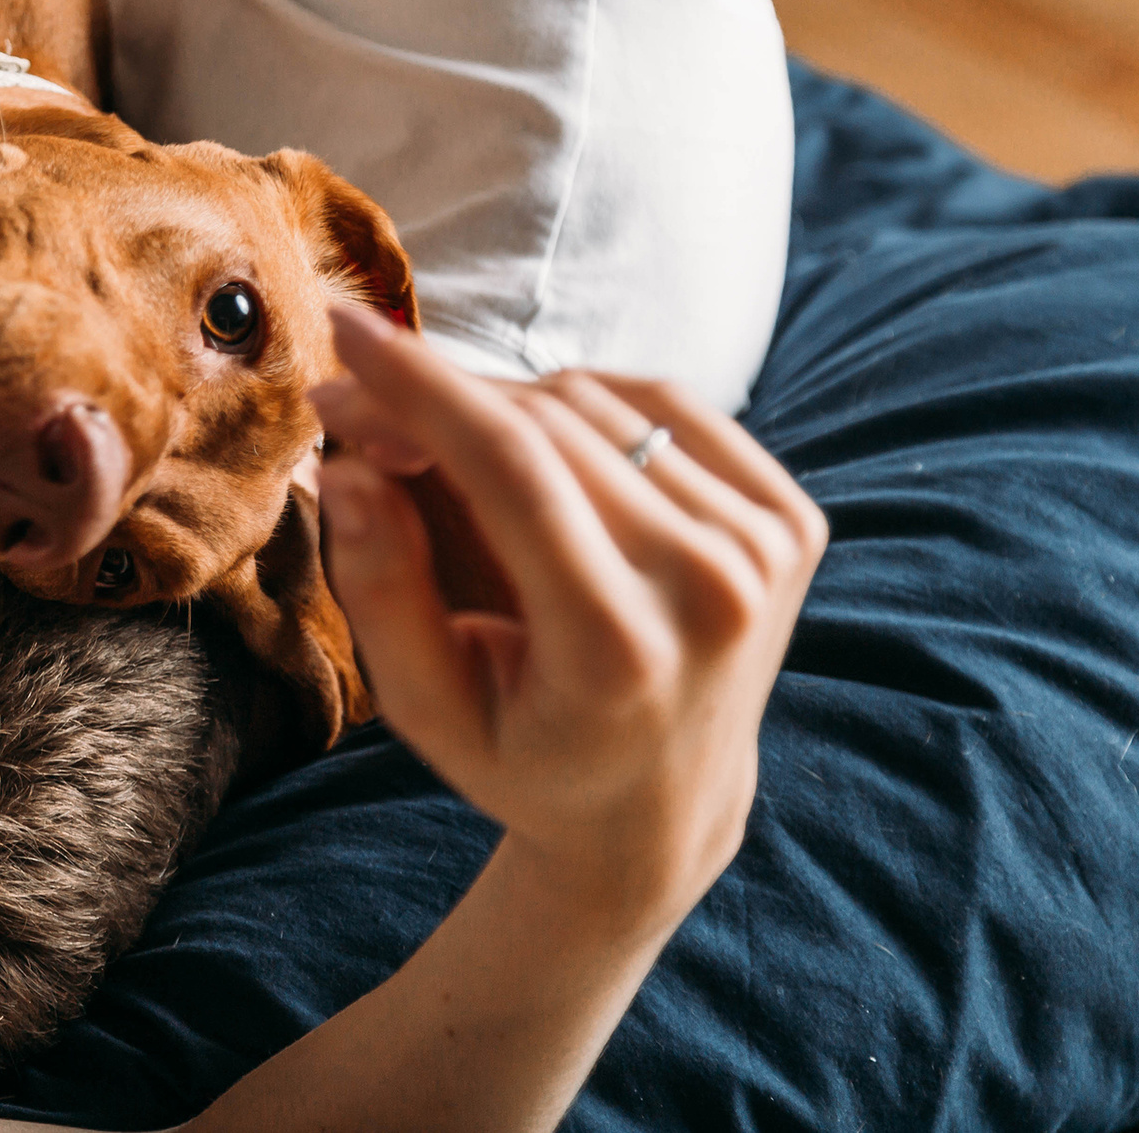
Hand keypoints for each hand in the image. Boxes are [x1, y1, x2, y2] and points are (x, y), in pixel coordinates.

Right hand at [311, 308, 824, 921]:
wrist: (663, 808)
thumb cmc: (524, 758)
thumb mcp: (426, 709)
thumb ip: (379, 589)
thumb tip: (350, 465)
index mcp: (619, 649)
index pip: (512, 467)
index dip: (421, 384)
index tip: (346, 330)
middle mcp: (712, 589)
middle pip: (546, 424)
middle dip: (436, 394)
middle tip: (360, 409)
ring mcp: (766, 550)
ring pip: (597, 402)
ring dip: (502, 403)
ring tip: (450, 454)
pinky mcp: (791, 519)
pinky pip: (661, 403)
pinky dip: (584, 407)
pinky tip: (545, 454)